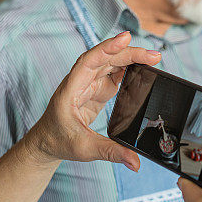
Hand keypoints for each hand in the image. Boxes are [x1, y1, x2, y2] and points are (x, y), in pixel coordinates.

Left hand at [25, 31, 161, 169]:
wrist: (47, 142)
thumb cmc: (58, 141)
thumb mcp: (85, 149)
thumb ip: (111, 153)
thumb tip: (135, 162)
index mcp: (70, 90)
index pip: (88, 62)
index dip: (106, 48)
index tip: (125, 39)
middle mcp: (79, 82)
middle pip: (105, 59)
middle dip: (129, 54)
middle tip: (154, 56)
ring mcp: (88, 84)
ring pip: (110, 63)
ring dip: (131, 58)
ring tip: (153, 59)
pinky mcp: (96, 89)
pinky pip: (113, 73)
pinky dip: (128, 68)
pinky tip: (142, 68)